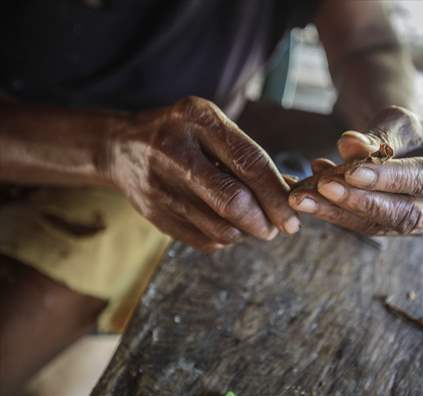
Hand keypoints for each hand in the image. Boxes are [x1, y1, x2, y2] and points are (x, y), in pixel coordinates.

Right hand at [107, 97, 298, 251]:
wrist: (121, 147)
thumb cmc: (183, 135)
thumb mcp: (213, 128)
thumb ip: (249, 156)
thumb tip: (292, 190)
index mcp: (197, 119)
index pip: (249, 163)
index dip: (277, 194)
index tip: (294, 215)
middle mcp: (175, 151)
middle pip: (233, 201)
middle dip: (266, 221)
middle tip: (279, 227)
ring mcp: (160, 186)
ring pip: (221, 228)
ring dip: (247, 232)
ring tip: (255, 223)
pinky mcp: (155, 215)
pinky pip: (204, 241)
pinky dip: (226, 239)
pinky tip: (227, 224)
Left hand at [289, 106, 422, 234]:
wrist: (412, 148)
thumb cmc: (411, 131)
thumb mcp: (399, 123)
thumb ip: (378, 137)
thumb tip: (349, 145)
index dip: (387, 178)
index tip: (351, 172)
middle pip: (403, 212)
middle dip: (359, 201)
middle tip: (321, 187)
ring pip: (378, 225)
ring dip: (337, 212)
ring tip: (302, 196)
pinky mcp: (396, 231)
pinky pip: (363, 227)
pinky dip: (333, 212)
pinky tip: (308, 194)